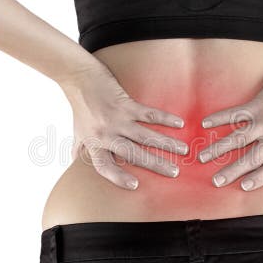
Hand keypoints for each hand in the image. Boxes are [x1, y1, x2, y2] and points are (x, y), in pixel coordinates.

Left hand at [61, 63, 188, 189]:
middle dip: (156, 164)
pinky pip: (149, 114)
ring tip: (184, 149)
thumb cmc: (80, 108)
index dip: (118, 177)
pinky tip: (179, 123)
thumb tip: (78, 170)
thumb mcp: (78, 134)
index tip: (135, 185)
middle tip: (174, 172)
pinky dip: (165, 118)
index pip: (105, 166)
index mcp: (94, 144)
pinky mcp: (125, 104)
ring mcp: (116, 119)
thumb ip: (81, 152)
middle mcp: (106, 134)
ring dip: (166, 143)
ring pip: (145, 135)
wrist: (79, 78)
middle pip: (133, 154)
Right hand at [197, 70, 262, 190]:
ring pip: (239, 139)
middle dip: (232, 171)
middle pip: (252, 158)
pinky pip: (235, 114)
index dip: (259, 178)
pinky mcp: (258, 104)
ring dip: (218, 149)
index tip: (242, 187)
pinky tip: (205, 124)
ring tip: (202, 157)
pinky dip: (219, 118)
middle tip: (215, 181)